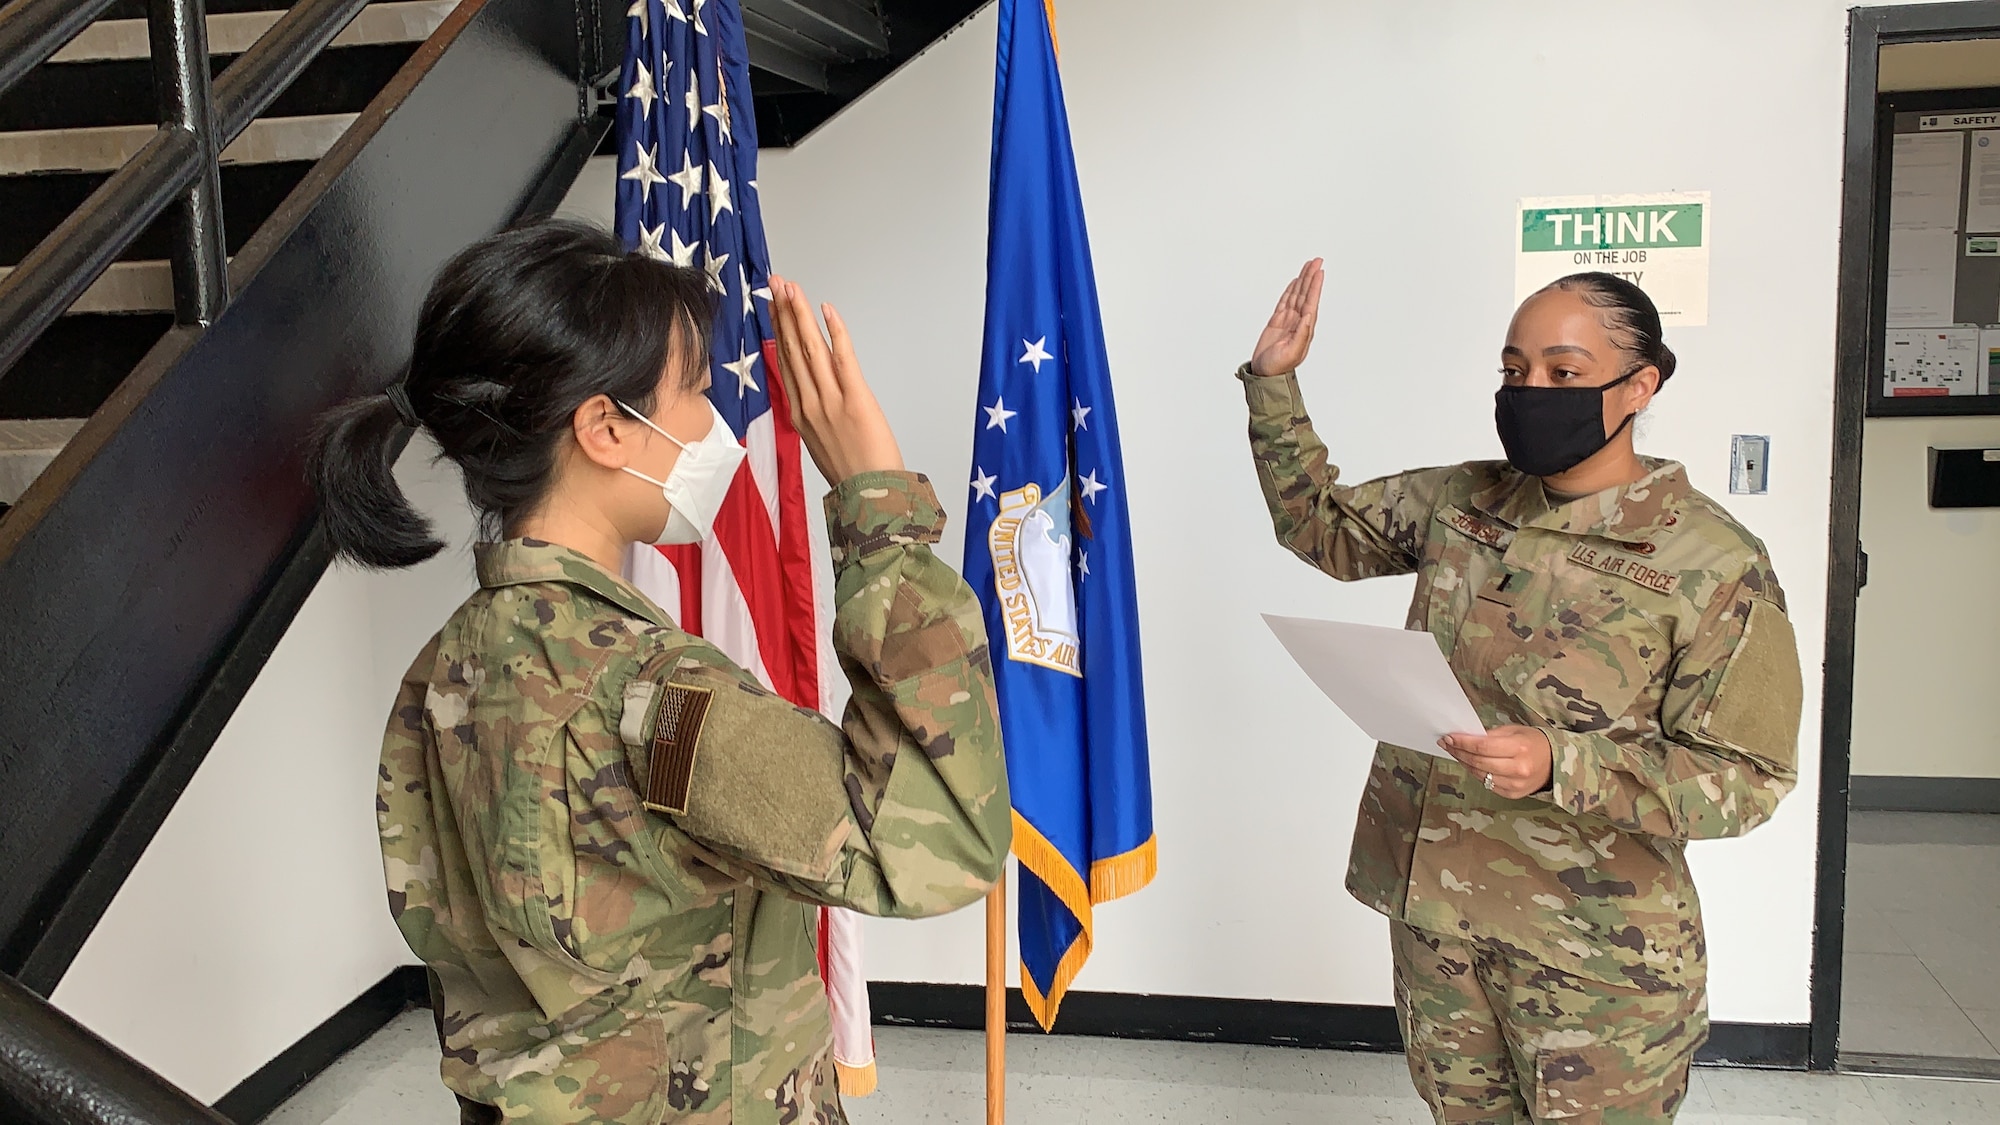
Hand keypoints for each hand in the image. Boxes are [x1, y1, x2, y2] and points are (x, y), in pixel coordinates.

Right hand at [770, 275, 903, 482]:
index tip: (773, 305)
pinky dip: (835, 332)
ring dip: (800, 314)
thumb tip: (814, 392)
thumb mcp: (820, 442)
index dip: (778, 330)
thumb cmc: (850, 473)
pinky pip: (842, 359)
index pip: (785, 362)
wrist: (868, 497)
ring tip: (790, 287)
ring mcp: (830, 401)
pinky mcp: (855, 400)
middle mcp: (809, 403)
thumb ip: (813, 414)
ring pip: (810, 349)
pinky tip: (826, 309)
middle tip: (775, 282)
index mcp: (799, 413)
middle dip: (783, 312)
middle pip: (792, 349)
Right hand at [1249, 258, 1324, 376]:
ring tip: (1308, 266)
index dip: (1314, 286)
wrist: (1265, 374)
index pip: (1311, 302)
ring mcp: (1288, 321)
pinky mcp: (1277, 322)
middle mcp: (1298, 322)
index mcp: (1304, 328)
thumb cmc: (1278, 367)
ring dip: (1302, 280)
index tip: (1318, 271)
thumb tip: (1309, 316)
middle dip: (1311, 277)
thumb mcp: (1292, 352)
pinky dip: (1290, 290)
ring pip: (1296, 295)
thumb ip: (1302, 334)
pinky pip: (1285, 302)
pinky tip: (1295, 282)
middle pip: (1305, 294)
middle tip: (1317, 260)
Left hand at [1438, 726, 1553, 800]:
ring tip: (1456, 753)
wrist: (1555, 762)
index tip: (1448, 737)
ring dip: (1465, 763)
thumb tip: (1465, 738)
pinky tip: (1471, 764)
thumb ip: (1490, 735)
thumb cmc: (1533, 743)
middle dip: (1459, 752)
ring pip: (1480, 775)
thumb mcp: (1514, 731)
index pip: (1482, 747)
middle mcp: (1518, 768)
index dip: (1462, 743)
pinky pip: (1487, 784)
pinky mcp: (1513, 794)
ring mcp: (1516, 784)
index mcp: (1520, 748)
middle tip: (1447, 744)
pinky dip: (1477, 774)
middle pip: (1478, 762)